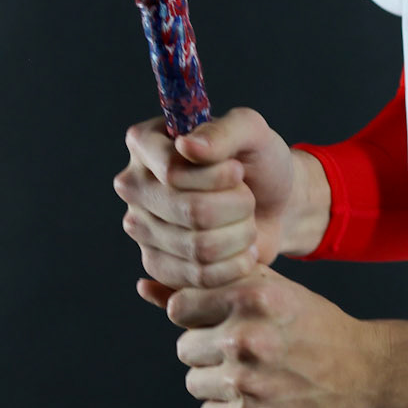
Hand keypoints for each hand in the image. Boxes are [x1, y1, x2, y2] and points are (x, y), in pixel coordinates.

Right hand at [114, 107, 331, 308]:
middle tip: (247, 197)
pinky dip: (234, 265)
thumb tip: (186, 145)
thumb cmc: (259, 161)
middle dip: (237, 206)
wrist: (273, 205)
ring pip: (198, 247)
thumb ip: (224, 131)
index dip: (217, 177)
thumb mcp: (253, 132)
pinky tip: (243, 250)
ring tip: (247, 222)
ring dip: (240, 235)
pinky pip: (198, 277)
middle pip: (190, 211)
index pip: (173, 173)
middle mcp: (134, 185)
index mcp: (145, 143)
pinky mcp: (157, 264)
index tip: (238, 170)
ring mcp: (141, 228)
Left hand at [169, 269, 387, 407]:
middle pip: (185, 350)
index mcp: (251, 298)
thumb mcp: (268, 291)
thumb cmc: (314, 328)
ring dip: (221, 383)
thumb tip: (144, 286)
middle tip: (253, 353)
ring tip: (261, 377)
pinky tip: (264, 400)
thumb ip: (204, 288)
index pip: (180, 309)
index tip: (229, 322)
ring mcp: (247, 385)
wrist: (368, 375)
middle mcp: (246, 339)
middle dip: (212, 351)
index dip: (203, 316)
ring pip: (196, 384)